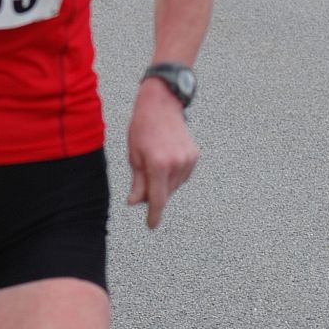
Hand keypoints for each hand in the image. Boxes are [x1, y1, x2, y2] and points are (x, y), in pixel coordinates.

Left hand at [127, 79, 199, 228]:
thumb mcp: (133, 154)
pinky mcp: (194, 155)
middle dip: (154, 193)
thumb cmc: (143, 126)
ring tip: (154, 163)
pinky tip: (165, 160)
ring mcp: (188, 159)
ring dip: (164, 183)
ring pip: (174, 185)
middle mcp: (176, 163)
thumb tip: (135, 203)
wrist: (161, 103)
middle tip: (143, 178)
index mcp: (158, 164)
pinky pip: (182, 175)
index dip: (154, 215)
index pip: (158, 199)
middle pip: (165, 193)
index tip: (151, 225)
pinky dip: (173, 174)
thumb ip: (137, 182)